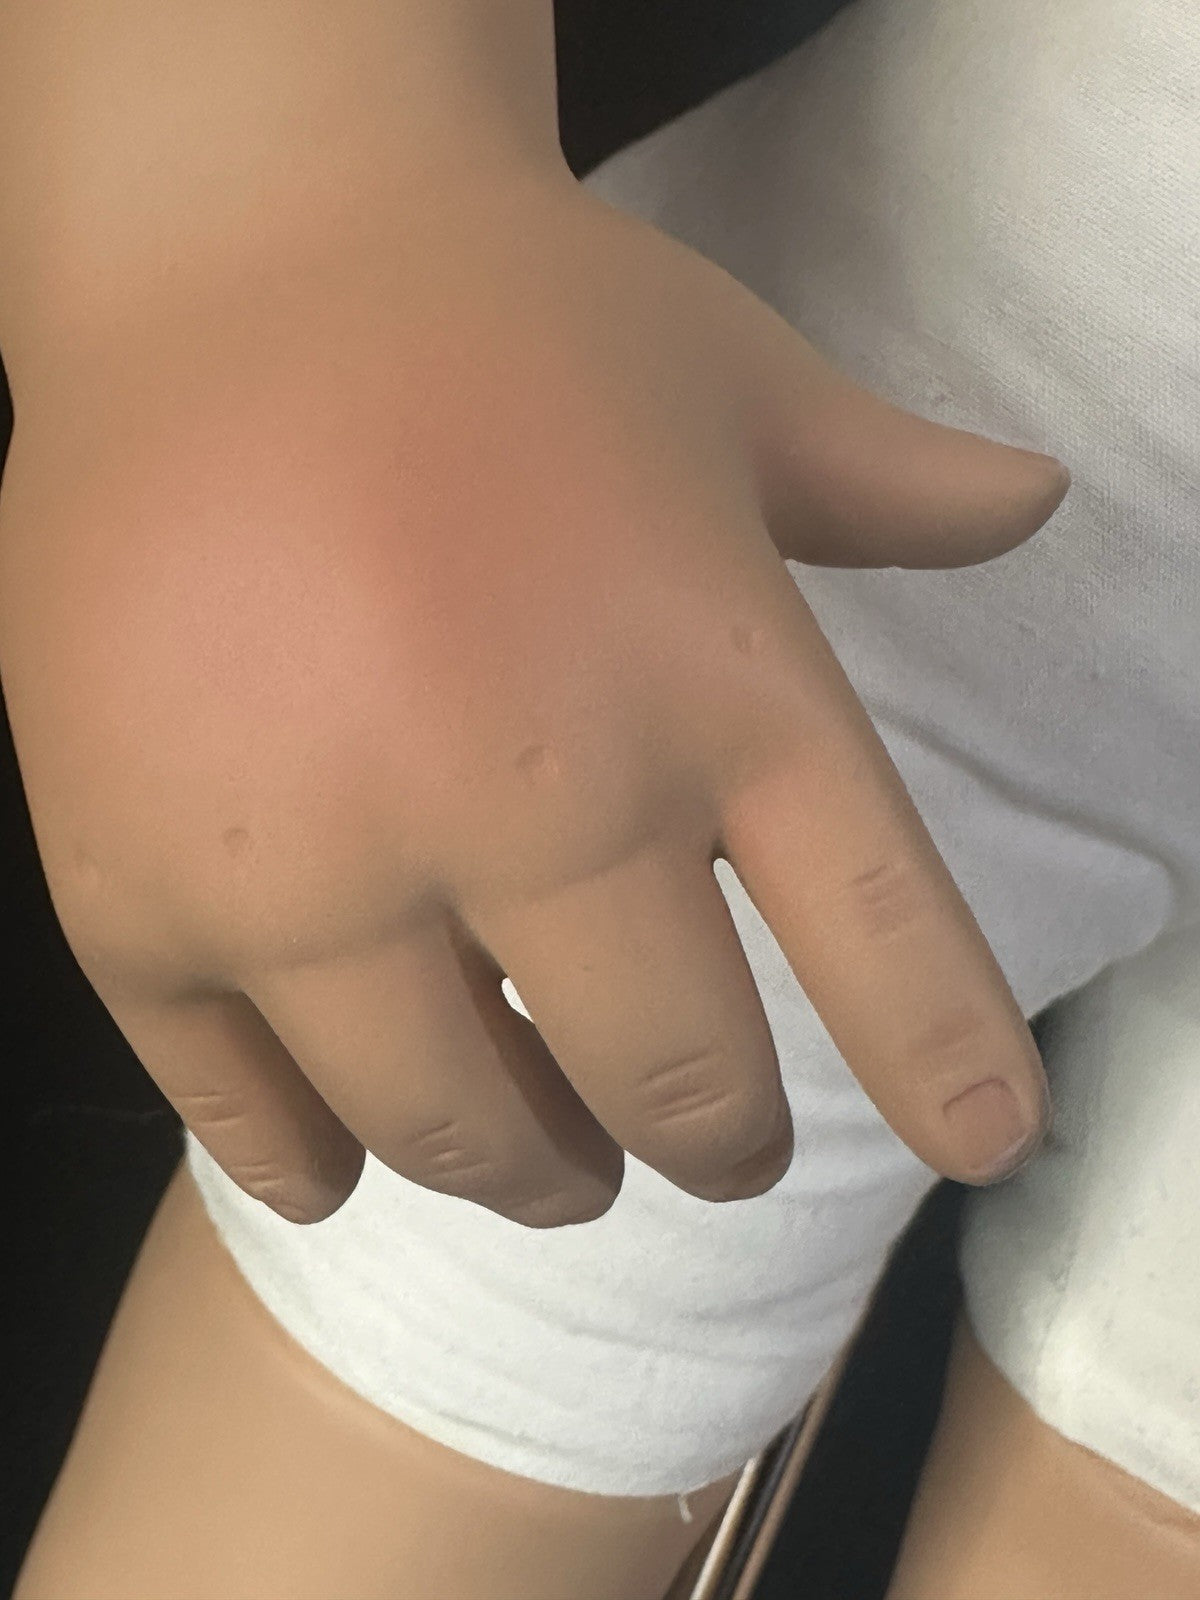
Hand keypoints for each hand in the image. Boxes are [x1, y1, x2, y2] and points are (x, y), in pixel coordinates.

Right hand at [0, 168, 1064, 1225]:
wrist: (220, 246)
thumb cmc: (500, 314)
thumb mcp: (733, 381)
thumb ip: (891, 484)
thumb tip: (1042, 501)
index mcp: (709, 680)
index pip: (877, 940)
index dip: (942, 1066)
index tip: (985, 1143)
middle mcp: (528, 792)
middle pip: (671, 1083)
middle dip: (712, 1139)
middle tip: (708, 1144)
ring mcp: (312, 859)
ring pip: (454, 1129)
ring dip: (526, 1170)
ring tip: (547, 1161)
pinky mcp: (134, 885)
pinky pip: (237, 1106)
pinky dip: (308, 1161)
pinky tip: (343, 1162)